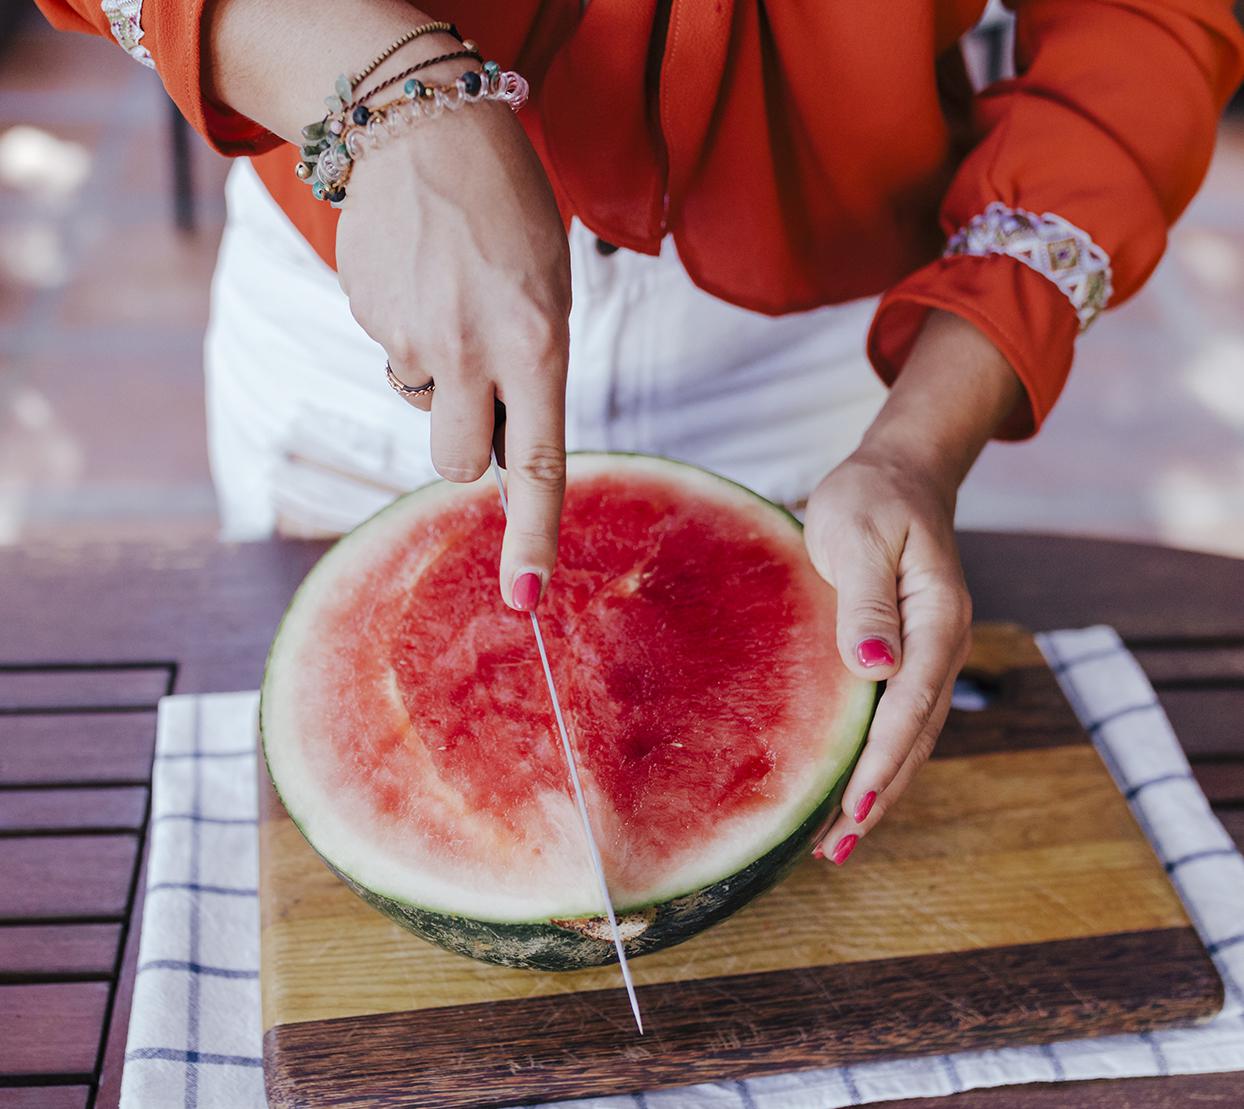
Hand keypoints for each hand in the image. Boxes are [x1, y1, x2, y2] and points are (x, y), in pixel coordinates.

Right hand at [336, 60, 570, 611]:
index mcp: (535, 346)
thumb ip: (532, 374)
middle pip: (456, 464)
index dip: (533, 536)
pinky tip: (419, 280)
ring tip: (450, 303)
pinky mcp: (366, 318)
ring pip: (421, 407)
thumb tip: (495, 445)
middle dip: (466, 445)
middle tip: (480, 384)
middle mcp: (470, 353)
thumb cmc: (509, 212)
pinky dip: (408, 335)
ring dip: (437, 381)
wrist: (427, 124)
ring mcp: (409, 338)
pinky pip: (392, 358)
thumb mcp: (549, 293)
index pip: (536, 465)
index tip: (527, 597)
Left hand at [803, 308, 1023, 863]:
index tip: (852, 806)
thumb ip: (868, 603)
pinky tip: (848, 787)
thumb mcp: (862, 537)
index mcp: (937, 619)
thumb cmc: (872, 498)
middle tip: (835, 849)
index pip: (910, 704)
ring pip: (908, 736)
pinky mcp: (909, 656)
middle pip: (915, 736)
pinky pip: (896, 718)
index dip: (882, 759)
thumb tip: (874, 668)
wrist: (898, 475)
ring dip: (878, 788)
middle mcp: (942, 645)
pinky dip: (875, 758)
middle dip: (878, 795)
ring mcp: (929, 654)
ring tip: (836, 841)